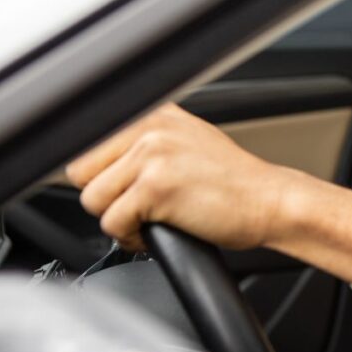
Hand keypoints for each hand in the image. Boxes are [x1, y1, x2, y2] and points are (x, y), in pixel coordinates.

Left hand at [65, 103, 304, 250]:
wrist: (270, 201)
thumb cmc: (235, 182)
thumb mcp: (188, 141)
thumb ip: (147, 142)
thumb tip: (103, 160)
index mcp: (154, 114)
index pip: (87, 145)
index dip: (102, 177)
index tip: (121, 190)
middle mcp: (150, 128)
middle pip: (81, 172)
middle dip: (106, 197)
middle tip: (139, 208)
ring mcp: (152, 156)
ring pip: (93, 200)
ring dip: (118, 219)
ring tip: (149, 221)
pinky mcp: (155, 188)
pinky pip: (113, 223)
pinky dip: (131, 238)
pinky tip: (157, 232)